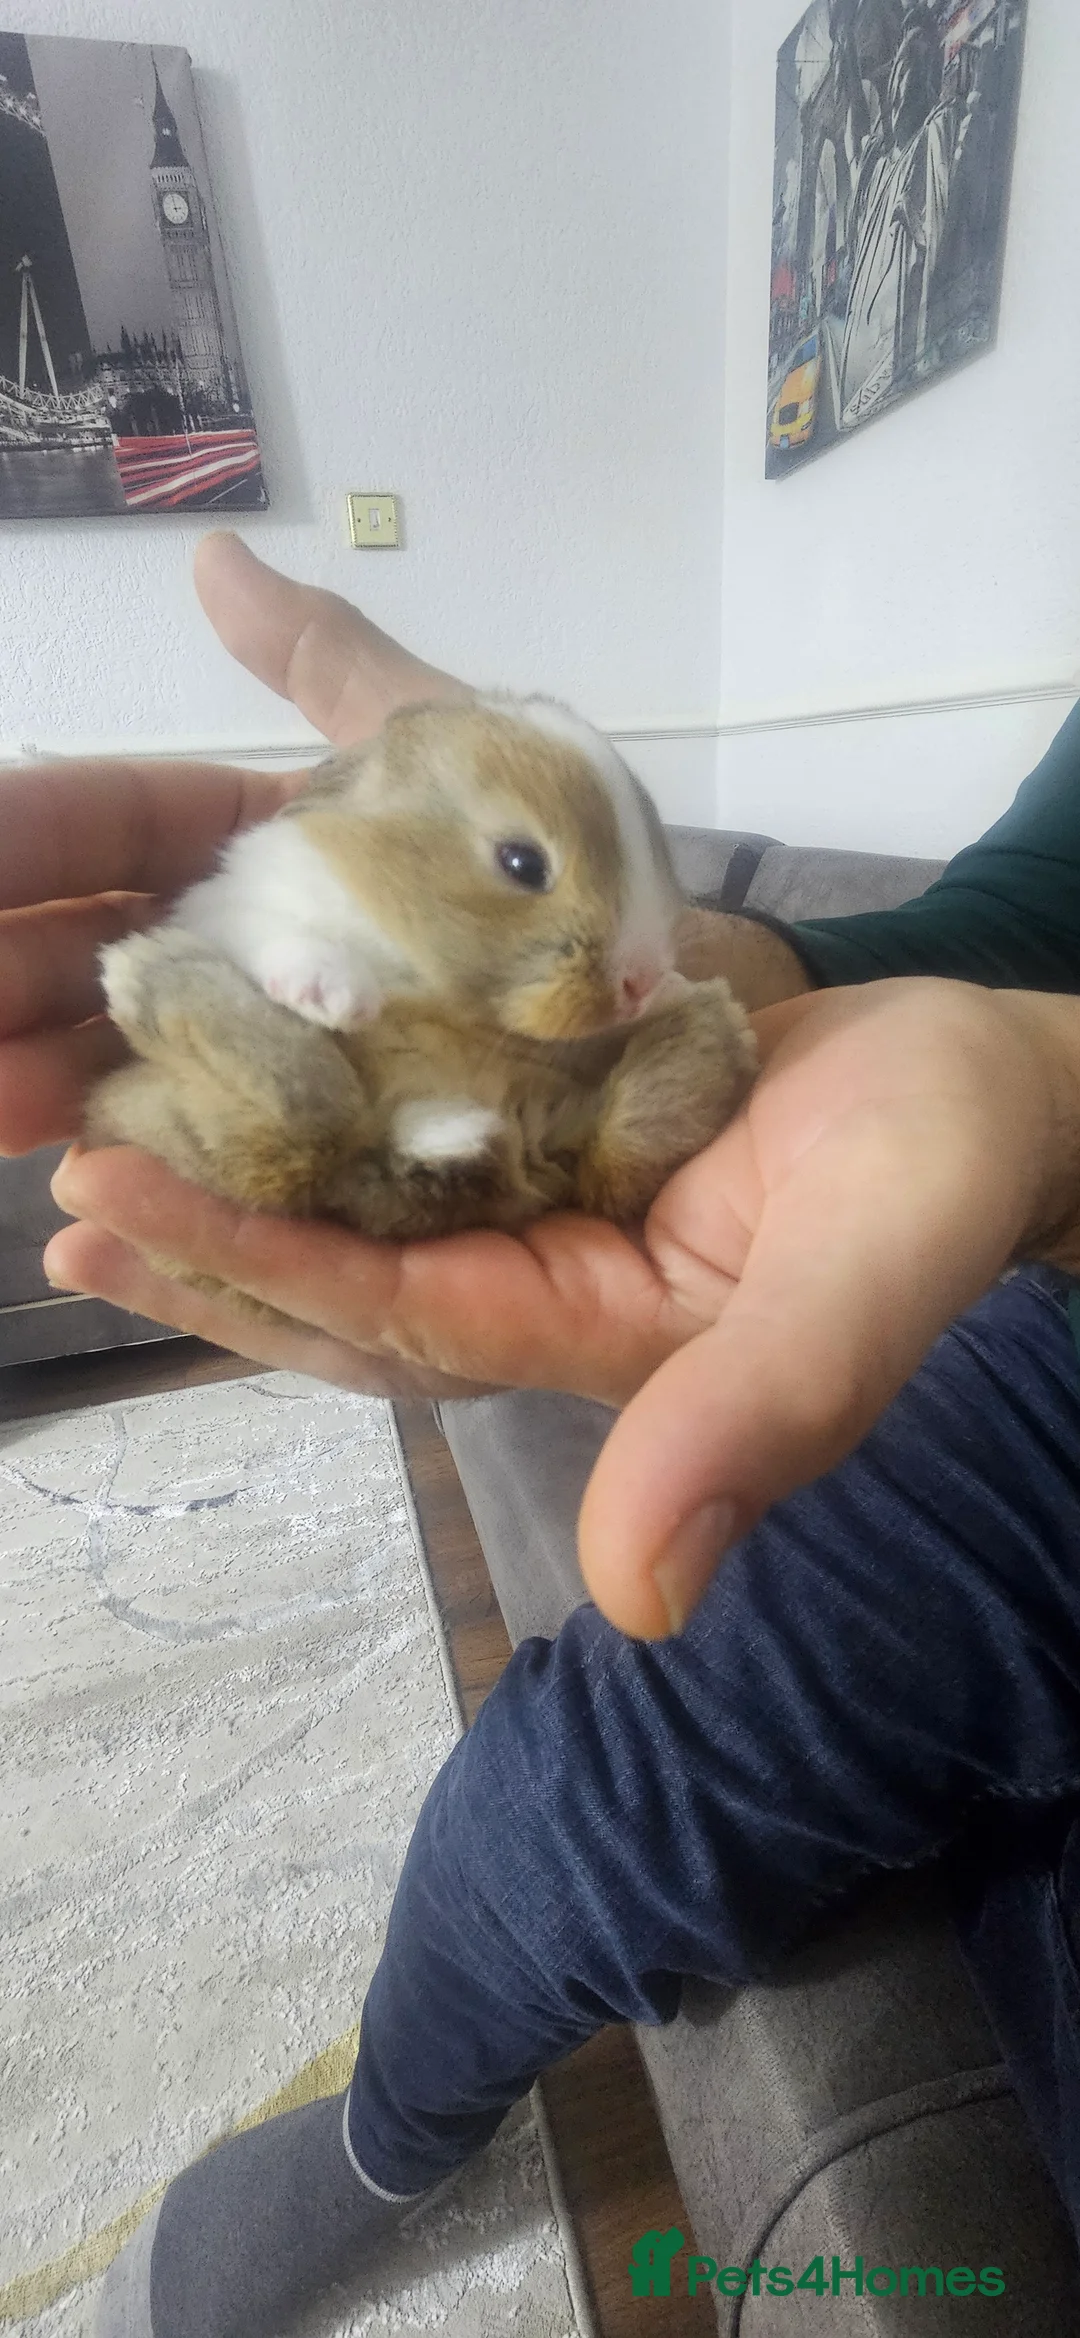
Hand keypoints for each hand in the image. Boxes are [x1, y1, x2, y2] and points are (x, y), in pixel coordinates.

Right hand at [0, 532, 779, 1156]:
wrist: (718, 1006)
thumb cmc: (592, 875)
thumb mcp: (461, 755)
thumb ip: (333, 673)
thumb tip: (210, 559)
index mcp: (274, 868)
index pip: (123, 841)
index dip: (29, 846)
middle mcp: (271, 986)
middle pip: (113, 983)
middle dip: (11, 987)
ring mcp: (311, 1100)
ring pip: (156, 1102)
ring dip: (60, 1097)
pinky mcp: (368, 1207)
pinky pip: (261, 1225)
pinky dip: (169, 1223)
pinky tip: (81, 1220)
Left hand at [41, 977, 1079, 1636]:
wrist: (989, 1088)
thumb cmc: (946, 1172)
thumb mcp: (864, 1286)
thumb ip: (760, 1419)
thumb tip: (633, 1599)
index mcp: (598, 1336)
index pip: (398, 1317)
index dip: (257, 1267)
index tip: (116, 1207)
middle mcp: (549, 1284)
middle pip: (349, 1286)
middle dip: (205, 1248)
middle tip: (66, 1198)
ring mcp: (549, 1203)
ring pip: (367, 1207)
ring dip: (239, 1178)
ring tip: (104, 1134)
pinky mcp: (560, 1120)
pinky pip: (422, 1120)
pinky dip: (328, 1096)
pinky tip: (244, 1048)